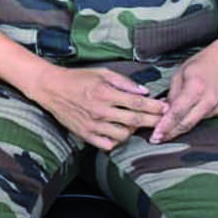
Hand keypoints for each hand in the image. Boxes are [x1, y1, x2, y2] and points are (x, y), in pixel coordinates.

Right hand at [25, 61, 166, 150]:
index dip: (154, 107)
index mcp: (105, 93)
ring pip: (123, 135)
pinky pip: (108, 145)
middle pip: (134, 120)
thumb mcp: (102, 73)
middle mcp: (100, 111)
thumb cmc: (78, 78)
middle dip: (152, 121)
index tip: (165, 108)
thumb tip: (144, 92)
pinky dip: (116, 141)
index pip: (137, 103)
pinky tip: (118, 133)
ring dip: (133, 131)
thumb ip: (124, 82)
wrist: (51, 88)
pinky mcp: (85, 135)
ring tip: (134, 123)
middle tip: (162, 121)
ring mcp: (93, 125)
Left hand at [149, 41, 217, 143]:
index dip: (165, 125)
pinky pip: (201, 119)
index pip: (177, 112)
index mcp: (196, 87)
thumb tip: (164, 111)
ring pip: (193, 123)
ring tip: (165, 131)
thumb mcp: (181, 73)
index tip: (155, 134)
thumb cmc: (203, 62)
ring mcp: (216, 107)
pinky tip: (182, 120)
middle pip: (186, 123)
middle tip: (156, 139)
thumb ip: (173, 94)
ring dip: (179, 129)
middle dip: (170, 133)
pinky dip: (190, 120)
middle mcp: (208, 100)